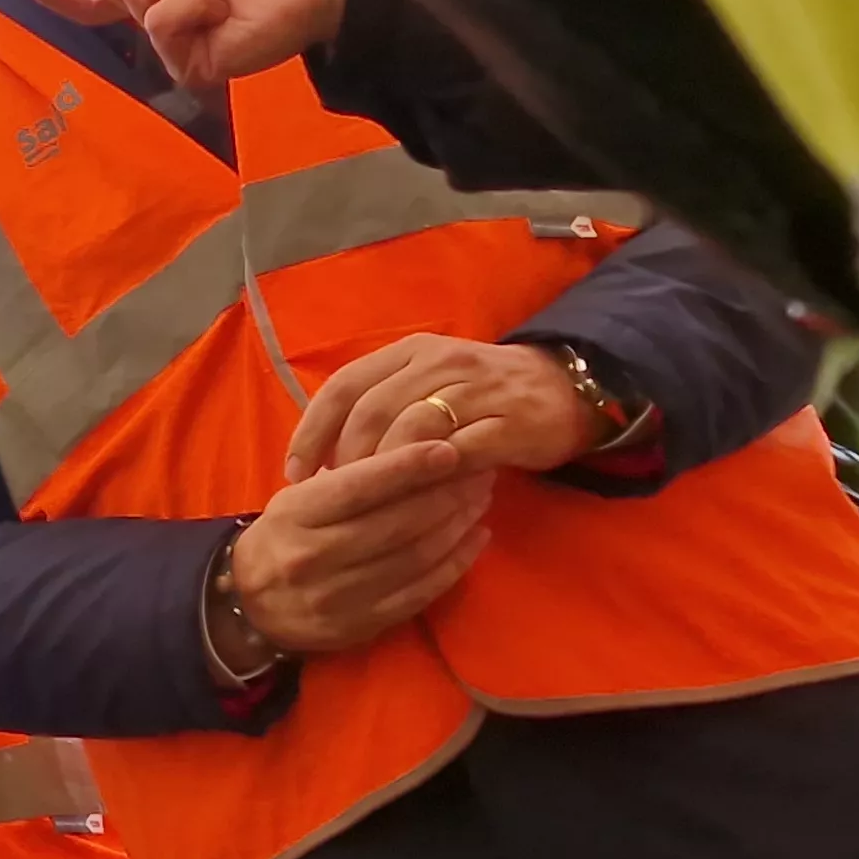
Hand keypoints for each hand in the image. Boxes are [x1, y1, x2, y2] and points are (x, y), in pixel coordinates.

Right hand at [227, 443, 493, 653]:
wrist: (250, 605)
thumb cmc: (284, 536)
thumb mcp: (297, 499)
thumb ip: (346, 478)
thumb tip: (414, 446)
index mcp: (295, 516)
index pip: (358, 487)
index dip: (408, 466)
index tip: (448, 448)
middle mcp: (314, 556)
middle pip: (395, 522)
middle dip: (445, 493)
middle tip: (479, 469)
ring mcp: (339, 597)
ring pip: (414, 557)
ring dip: (456, 526)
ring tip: (480, 498)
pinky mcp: (362, 626)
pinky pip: (420, 593)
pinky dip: (455, 565)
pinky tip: (475, 539)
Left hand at [285, 335, 598, 478]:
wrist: (565, 390)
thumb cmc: (483, 395)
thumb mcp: (428, 386)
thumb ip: (382, 407)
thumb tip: (323, 455)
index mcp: (410, 352)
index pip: (344, 384)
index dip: (313, 430)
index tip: (294, 472)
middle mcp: (439, 363)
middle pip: (371, 411)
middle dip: (343, 459)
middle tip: (332, 498)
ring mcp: (474, 390)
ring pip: (409, 432)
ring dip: (382, 474)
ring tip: (369, 507)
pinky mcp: (506, 423)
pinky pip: (456, 454)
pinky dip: (429, 481)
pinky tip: (415, 506)